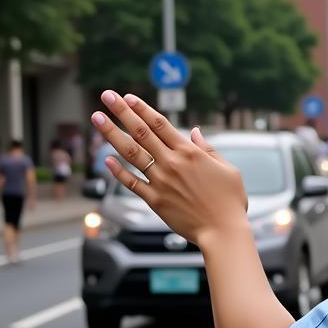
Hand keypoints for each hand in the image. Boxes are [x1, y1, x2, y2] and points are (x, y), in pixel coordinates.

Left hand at [90, 90, 247, 244]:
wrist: (223, 231)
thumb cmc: (230, 201)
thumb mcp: (228, 170)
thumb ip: (208, 150)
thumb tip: (194, 132)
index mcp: (190, 153)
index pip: (160, 124)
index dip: (142, 109)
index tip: (128, 97)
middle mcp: (172, 163)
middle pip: (141, 132)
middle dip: (122, 112)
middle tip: (107, 96)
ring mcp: (161, 182)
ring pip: (131, 153)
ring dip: (111, 133)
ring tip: (97, 118)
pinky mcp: (155, 200)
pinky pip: (131, 183)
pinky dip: (118, 171)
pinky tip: (106, 159)